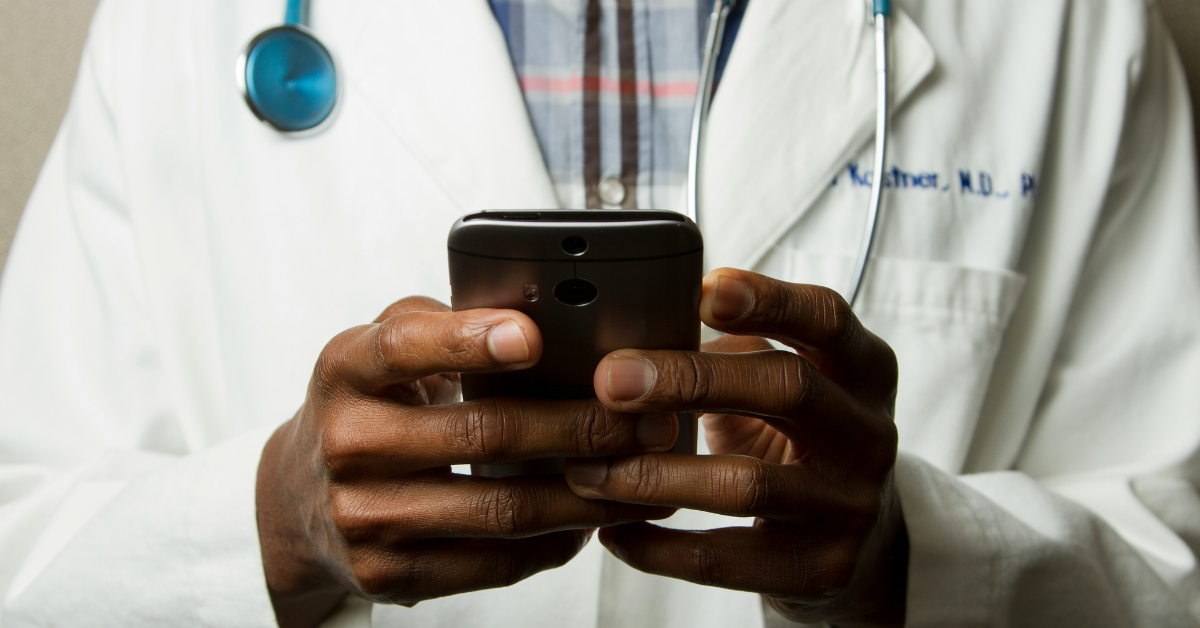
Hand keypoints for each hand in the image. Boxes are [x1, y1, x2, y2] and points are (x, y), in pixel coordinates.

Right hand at [257, 298, 676, 627]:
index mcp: (346, 370)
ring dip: (586, 494)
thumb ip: (441, 324)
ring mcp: (365, 516)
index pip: (404, 347)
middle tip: (647, 419)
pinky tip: (591, 520)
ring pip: (500, 509)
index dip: (468, 340)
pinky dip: (554, 542)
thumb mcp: (377, 351)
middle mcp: (348, 443)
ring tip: (643, 475)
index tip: (533, 336)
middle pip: (481, 434)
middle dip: (580, 426)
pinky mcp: (388, 573)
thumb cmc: (363, 408)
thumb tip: (537, 312)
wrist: (294, 501)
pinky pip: (492, 562)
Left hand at [563, 269, 906, 626]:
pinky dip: (657, 547)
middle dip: (690, 378)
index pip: (826, 319)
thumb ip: (735, 353)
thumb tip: (635, 337)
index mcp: (863, 370)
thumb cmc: (802, 440)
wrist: (865, 542)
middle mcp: (868, 434)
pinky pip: (723, 560)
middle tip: (611, 380)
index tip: (703, 290)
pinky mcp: (819, 570)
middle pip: (787, 387)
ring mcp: (849, 506)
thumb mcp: (789, 385)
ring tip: (588, 469)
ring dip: (653, 473)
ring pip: (745, 484)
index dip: (769, 300)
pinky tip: (614, 531)